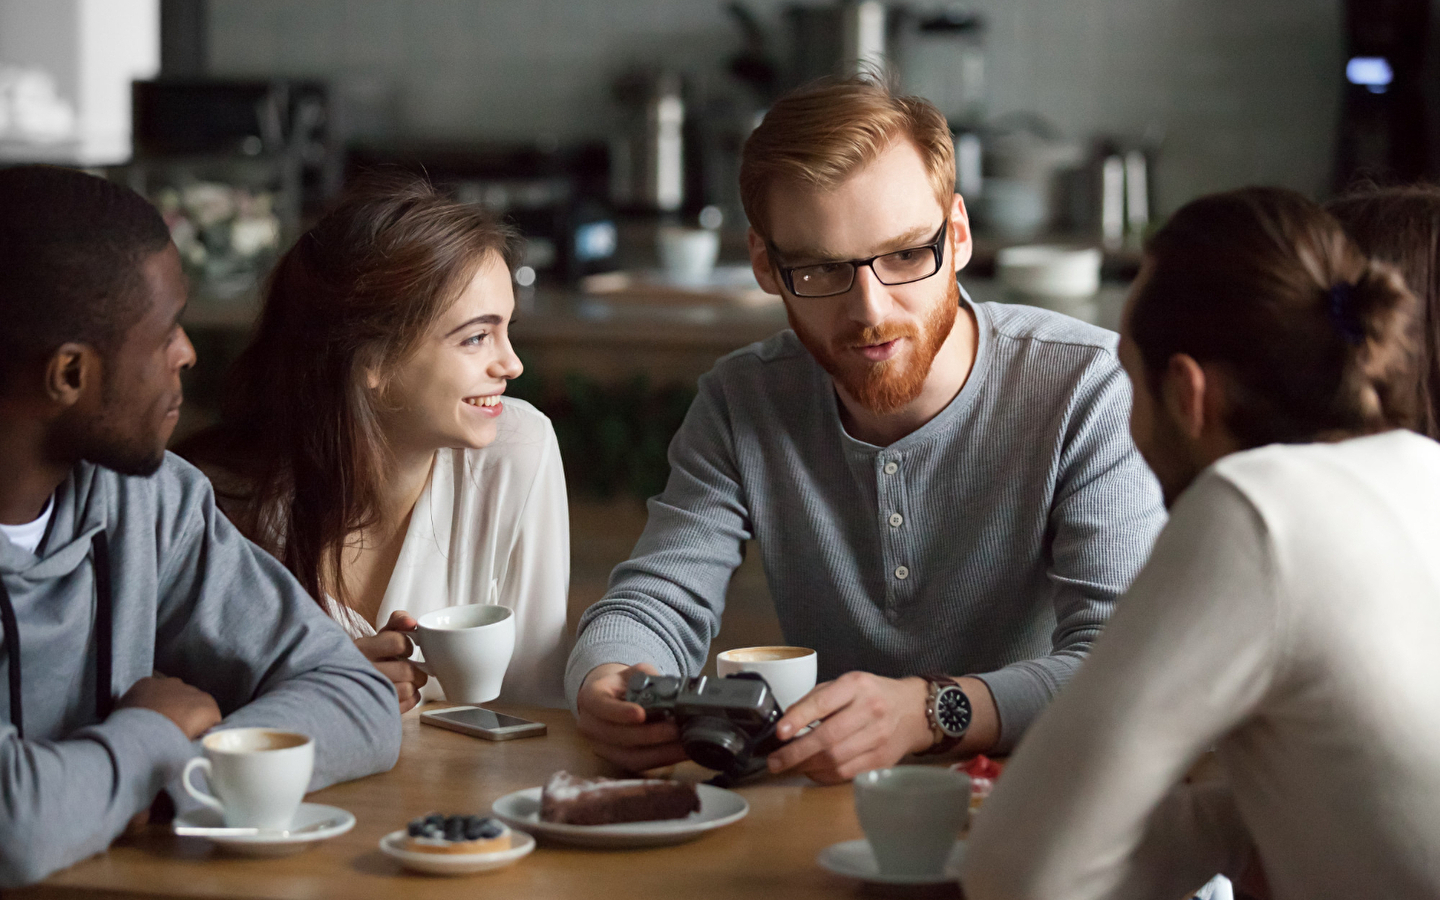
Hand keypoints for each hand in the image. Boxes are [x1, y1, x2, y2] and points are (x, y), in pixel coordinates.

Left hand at [118, 675, 221, 739]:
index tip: (190, 738)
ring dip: (168, 704)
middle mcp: (191, 690)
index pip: (211, 717)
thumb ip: (200, 741)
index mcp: (207, 706)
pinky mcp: (147, 682)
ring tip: (155, 724)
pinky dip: (149, 698)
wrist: (132, 740)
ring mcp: (168, 684)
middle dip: (185, 714)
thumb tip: (197, 741)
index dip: (201, 730)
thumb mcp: (192, 750)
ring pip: (172, 693)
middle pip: (193, 703)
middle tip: (171, 733)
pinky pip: (152, 689)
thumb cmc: (164, 747)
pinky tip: (142, 713)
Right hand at [355, 610, 427, 712]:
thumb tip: (411, 622)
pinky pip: (407, 704)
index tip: (405, 650)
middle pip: (407, 670)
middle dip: (416, 670)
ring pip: (408, 689)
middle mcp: (363, 670)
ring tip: (406, 681)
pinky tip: (402, 692)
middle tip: (412, 669)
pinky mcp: (375, 709)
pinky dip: (411, 698)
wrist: (345, 680)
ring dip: (413, 684)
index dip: (408, 646)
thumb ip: (398, 621)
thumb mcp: (380, 634)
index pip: (398, 643)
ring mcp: (367, 692)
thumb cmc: (371, 655)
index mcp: (363, 648)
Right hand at [575, 663, 685, 771]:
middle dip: (649, 735)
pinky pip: (639, 765)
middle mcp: (591, 725)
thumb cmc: (626, 684)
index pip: (601, 706)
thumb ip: (650, 677)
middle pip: (617, 736)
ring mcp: (601, 746)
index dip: (620, 712)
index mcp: (591, 697)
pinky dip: (662, 759)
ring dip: (660, 752)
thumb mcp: (636, 673)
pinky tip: (681, 752)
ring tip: (684, 745)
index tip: (641, 714)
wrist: (615, 700)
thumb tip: (671, 688)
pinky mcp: (617, 761)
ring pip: (629, 756)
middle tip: (675, 729)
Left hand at [765, 672, 932, 783]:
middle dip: (796, 752)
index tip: (780, 732)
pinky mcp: (882, 760)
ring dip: (807, 766)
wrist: (914, 710)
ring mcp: (879, 737)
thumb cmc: (873, 694)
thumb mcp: (847, 684)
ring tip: (789, 766)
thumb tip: (787, 722)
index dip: (799, 718)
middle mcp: (870, 710)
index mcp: (857, 685)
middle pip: (828, 737)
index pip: (823, 702)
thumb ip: (817, 698)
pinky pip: (846, 773)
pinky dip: (824, 775)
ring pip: (836, 759)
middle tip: (775, 761)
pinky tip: (811, 771)